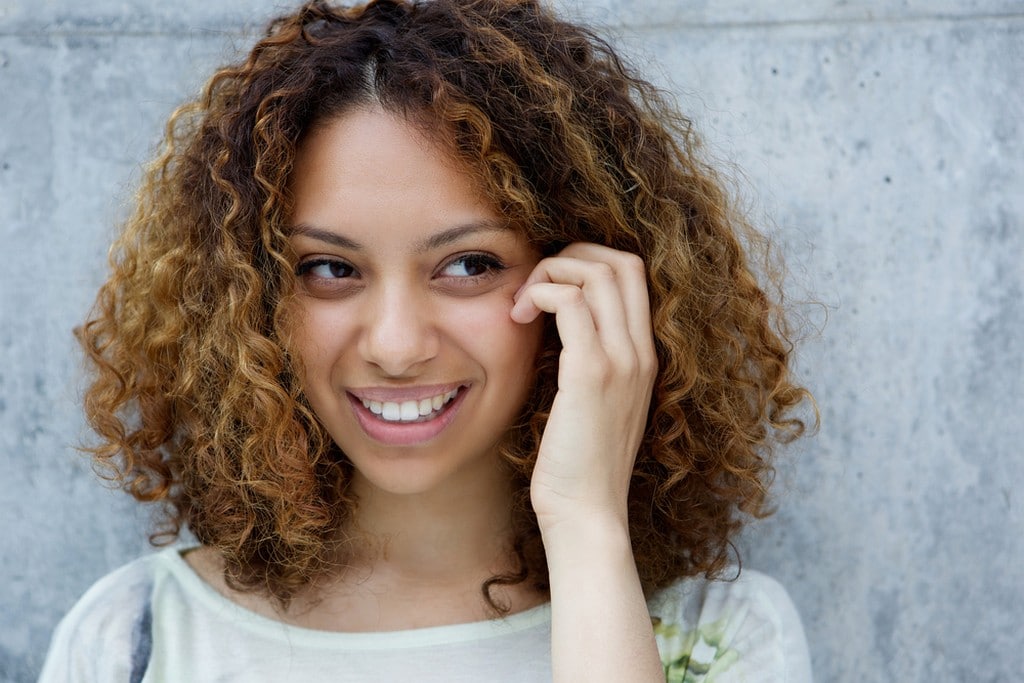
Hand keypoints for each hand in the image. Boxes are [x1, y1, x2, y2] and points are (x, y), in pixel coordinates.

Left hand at [510, 243, 656, 531]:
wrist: (587, 513)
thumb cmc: (579, 463)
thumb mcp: (591, 402)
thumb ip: (585, 360)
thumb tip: (550, 322)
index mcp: (644, 356)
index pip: (633, 274)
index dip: (588, 262)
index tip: (549, 288)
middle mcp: (641, 352)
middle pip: (622, 261)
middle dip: (571, 256)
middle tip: (534, 285)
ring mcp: (622, 361)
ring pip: (596, 273)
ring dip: (550, 273)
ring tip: (521, 305)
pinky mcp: (591, 374)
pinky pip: (569, 303)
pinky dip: (539, 294)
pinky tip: (517, 318)